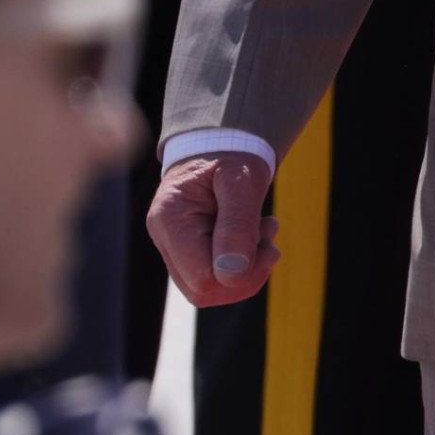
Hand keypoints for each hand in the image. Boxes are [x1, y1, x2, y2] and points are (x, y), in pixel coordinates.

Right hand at [147, 151, 279, 306]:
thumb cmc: (231, 155)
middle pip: (203, 291)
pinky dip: (243, 264)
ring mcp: (173, 247)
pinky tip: (257, 234)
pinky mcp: (188, 251)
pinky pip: (215, 277)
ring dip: (248, 269)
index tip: (268, 242)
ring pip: (209, 289)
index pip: (203, 278)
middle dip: (246, 274)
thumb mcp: (241, 179)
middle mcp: (165, 238)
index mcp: (170, 219)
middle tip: (269, 237)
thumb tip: (232, 275)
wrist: (221, 143)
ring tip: (265, 230)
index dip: (241, 274)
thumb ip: (237, 223)